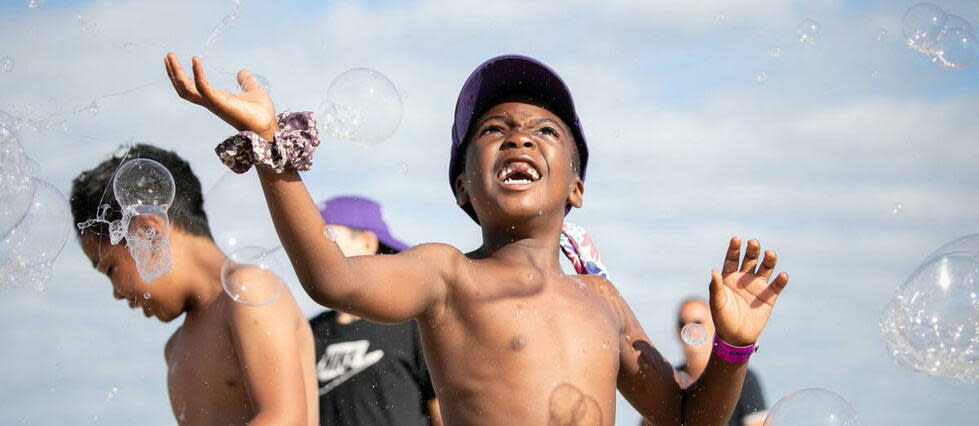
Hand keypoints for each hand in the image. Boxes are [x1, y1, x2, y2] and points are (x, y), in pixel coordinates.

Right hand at [164, 52, 278, 138]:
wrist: (267, 126)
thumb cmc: (260, 113)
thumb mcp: (252, 90)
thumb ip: (246, 81)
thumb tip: (242, 71)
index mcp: (215, 98)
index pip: (192, 87)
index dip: (182, 75)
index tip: (176, 61)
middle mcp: (210, 101)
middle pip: (184, 88)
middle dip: (174, 73)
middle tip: (168, 55)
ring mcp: (213, 102)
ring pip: (186, 89)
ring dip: (177, 73)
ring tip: (171, 56)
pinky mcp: (218, 102)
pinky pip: (202, 87)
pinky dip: (198, 73)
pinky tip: (196, 59)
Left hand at [708, 237, 788, 345]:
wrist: (735, 337)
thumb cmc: (722, 318)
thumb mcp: (717, 302)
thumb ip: (715, 287)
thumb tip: (713, 271)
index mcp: (729, 277)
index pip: (732, 259)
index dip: (734, 249)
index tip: (736, 239)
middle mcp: (744, 278)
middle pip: (750, 260)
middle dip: (752, 251)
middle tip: (754, 243)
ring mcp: (757, 287)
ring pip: (765, 269)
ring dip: (768, 261)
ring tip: (770, 253)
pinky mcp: (769, 297)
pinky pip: (776, 286)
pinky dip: (780, 280)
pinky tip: (782, 275)